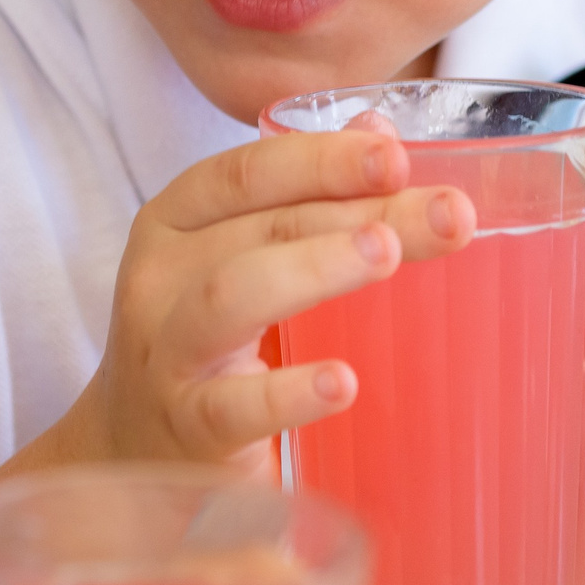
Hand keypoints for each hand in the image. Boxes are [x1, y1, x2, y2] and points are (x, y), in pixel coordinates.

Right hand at [70, 123, 475, 474]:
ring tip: (387, 255)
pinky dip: (288, 392)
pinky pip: (234, 406)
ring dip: (315, 267)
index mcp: (176, 220)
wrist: (136, 451)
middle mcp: (160, 277)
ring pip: (235, 296)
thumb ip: (307, 197)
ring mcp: (166, 354)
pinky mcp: (187, 428)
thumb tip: (380, 133)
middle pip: (265, 228)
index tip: (397, 159)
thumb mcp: (245, 259)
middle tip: (448, 214)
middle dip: (362, 213)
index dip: (323, 158)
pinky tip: (343, 382)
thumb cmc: (209, 341)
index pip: (248, 172)